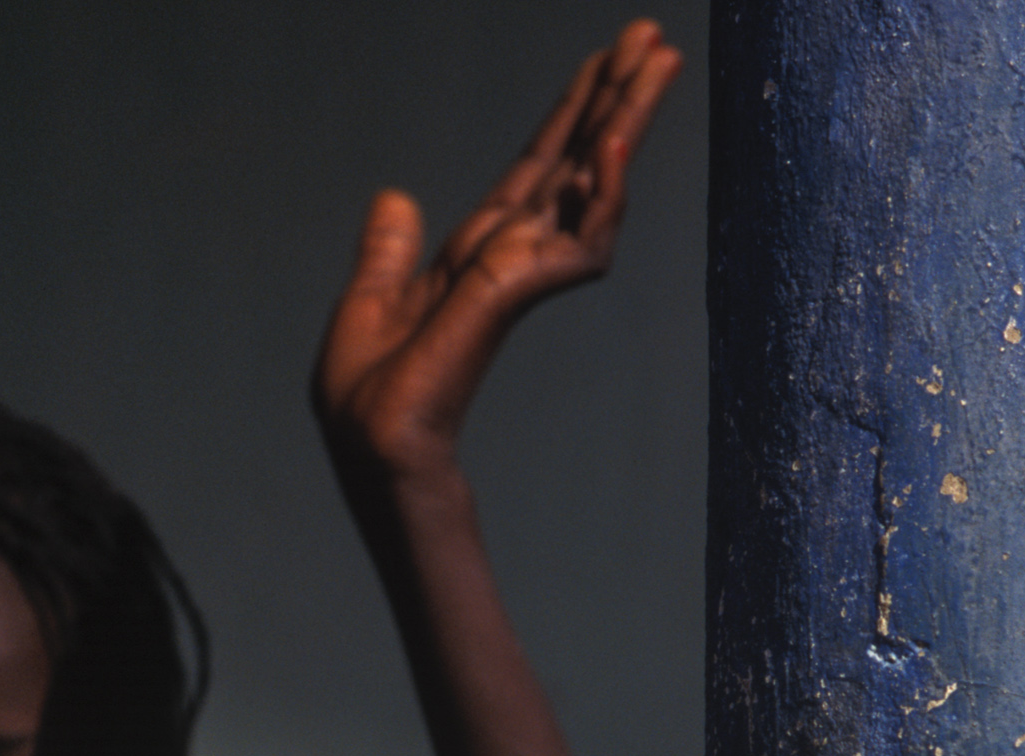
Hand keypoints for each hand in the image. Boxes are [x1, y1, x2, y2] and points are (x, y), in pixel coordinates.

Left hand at [314, 21, 682, 480]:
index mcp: (477, 253)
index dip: (569, 114)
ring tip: (658, 57)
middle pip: (575, 160)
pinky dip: (599, 186)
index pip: (534, 168)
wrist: (371, 445)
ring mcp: (525, 272)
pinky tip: (612, 141)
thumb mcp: (368, 304)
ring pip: (591, 181)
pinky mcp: (522, 291)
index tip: (602, 60)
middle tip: (654, 37)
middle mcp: (511, 255)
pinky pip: (579, 230)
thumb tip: (394, 197)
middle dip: (614, 99)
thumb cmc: (366, 401)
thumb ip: (387, 251)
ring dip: (625, 118)